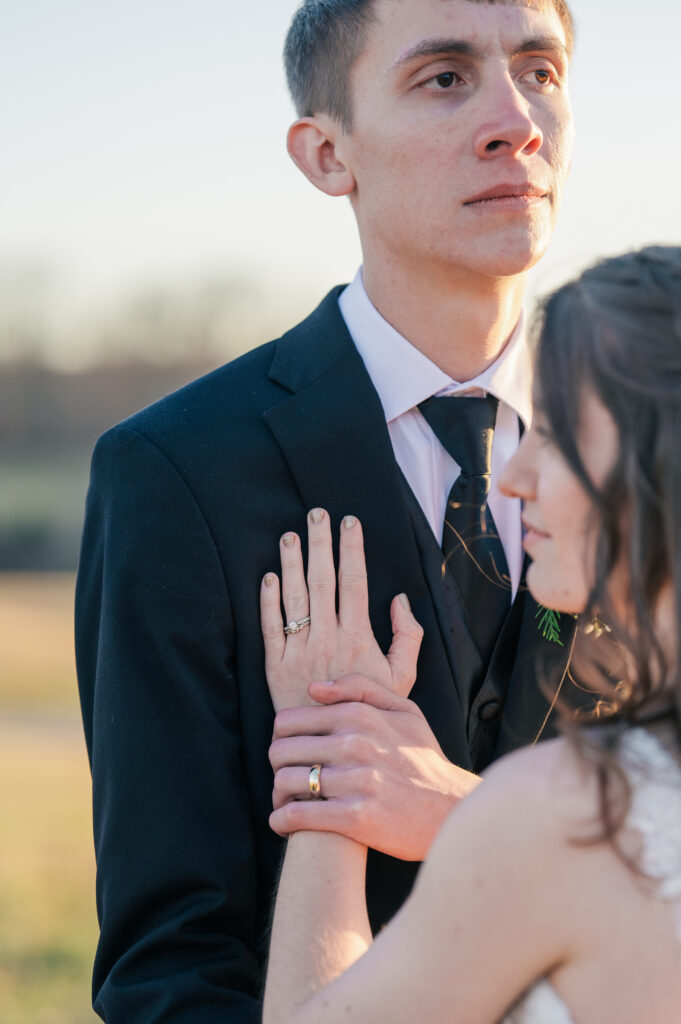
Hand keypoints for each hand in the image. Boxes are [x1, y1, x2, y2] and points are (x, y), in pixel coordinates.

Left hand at [260, 509, 422, 711]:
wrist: (334, 750)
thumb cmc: (369, 715)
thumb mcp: (401, 681)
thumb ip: (407, 638)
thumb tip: (400, 601)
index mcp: (358, 639)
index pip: (354, 582)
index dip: (352, 549)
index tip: (350, 523)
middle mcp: (328, 640)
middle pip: (322, 581)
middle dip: (320, 543)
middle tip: (316, 514)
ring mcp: (299, 653)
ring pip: (294, 598)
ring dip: (290, 564)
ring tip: (289, 537)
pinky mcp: (275, 668)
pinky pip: (270, 628)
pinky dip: (267, 602)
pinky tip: (267, 578)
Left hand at [268, 674, 481, 860]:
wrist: (454, 810)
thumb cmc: (425, 760)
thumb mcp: (404, 710)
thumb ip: (359, 688)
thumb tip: (312, 689)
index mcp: (360, 715)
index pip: (287, 720)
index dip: (280, 738)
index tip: (289, 753)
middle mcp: (355, 743)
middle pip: (280, 751)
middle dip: (277, 767)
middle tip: (286, 779)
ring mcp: (355, 781)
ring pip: (284, 782)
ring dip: (277, 797)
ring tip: (286, 803)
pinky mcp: (356, 818)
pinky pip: (297, 816)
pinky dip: (282, 822)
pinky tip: (285, 824)